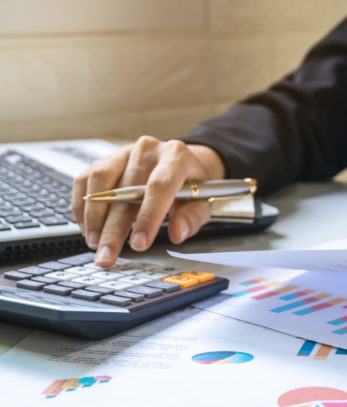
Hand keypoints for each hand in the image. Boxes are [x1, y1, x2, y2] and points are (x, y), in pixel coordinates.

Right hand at [71, 136, 225, 267]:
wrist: (182, 164)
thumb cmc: (192, 185)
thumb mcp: (203, 202)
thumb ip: (192, 218)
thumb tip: (177, 233)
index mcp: (177, 156)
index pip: (159, 186)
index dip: (148, 217)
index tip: (139, 244)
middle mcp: (148, 150)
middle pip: (125, 189)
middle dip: (114, 228)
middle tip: (107, 255)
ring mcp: (124, 152)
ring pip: (100, 182)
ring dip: (94, 218)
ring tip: (94, 244)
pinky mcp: (106, 160)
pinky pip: (85, 181)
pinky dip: (83, 207)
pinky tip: (88, 229)